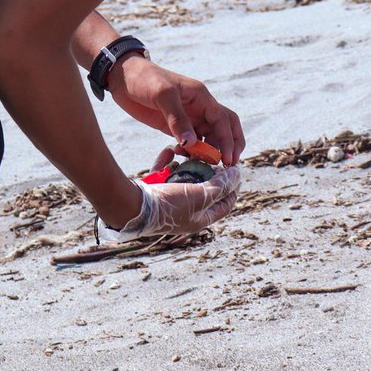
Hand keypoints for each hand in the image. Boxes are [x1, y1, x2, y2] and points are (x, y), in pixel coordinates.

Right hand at [97, 165, 240, 241]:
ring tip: (190, 151)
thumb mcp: (202, 195)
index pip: (225, 204)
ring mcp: (169, 203)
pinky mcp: (154, 193)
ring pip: (183, 180)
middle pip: (205, 191)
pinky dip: (167, 163)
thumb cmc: (170, 204)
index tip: (236, 169)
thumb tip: (237, 175)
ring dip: (187, 165)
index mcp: (200, 219)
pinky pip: (164, 175)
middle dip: (209, 172)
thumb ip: (221, 185)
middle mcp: (186, 213)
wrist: (132, 206)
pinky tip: (169, 151)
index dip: (234, 187)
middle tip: (214, 156)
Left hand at [106, 56, 244, 164]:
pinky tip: (186, 158)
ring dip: (211, 151)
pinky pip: (192, 141)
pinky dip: (194, 152)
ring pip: (209, 136)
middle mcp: (199, 107)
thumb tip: (191, 143)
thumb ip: (177, 119)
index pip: (223, 119)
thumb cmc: (144, 79)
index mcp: (201, 96)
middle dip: (230, 145)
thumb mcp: (162, 95)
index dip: (227, 139)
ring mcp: (188, 117)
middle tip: (228, 165)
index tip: (226, 159)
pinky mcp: (175, 126)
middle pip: (224, 127)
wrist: (122, 77)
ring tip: (207, 167)